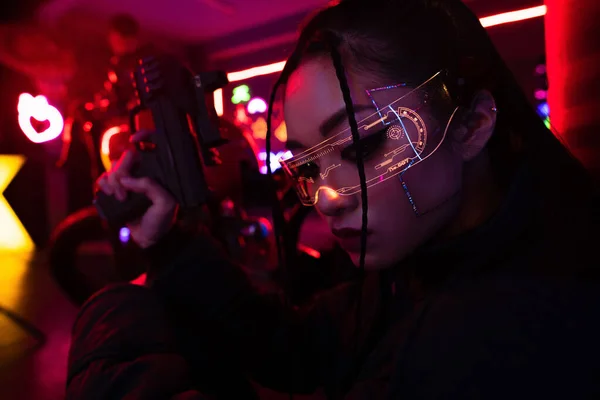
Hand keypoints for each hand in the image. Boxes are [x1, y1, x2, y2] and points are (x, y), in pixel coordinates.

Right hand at [96, 130, 177, 247]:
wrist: (150, 239)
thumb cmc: (162, 220)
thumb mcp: (164, 203)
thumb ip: (150, 187)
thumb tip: (126, 180)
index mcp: (157, 172)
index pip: (150, 147)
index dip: (144, 136)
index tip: (136, 138)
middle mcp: (142, 172)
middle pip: (124, 157)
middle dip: (120, 172)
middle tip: (124, 192)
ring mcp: (128, 181)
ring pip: (112, 168)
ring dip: (112, 182)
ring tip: (120, 199)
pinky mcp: (116, 190)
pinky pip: (103, 180)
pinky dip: (104, 186)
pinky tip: (111, 196)